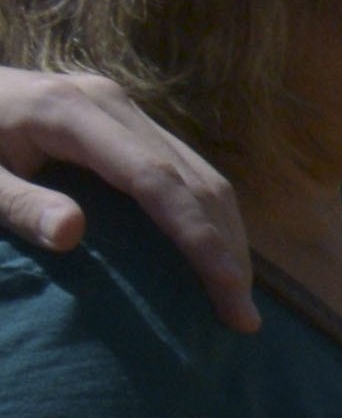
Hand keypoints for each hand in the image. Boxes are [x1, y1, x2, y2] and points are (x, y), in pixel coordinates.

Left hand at [0, 69, 248, 330]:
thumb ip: (16, 203)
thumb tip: (71, 233)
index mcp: (73, 112)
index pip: (157, 179)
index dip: (198, 237)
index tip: (227, 292)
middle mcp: (112, 103)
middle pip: (193, 177)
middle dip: (226, 248)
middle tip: (242, 315)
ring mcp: (122, 109)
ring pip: (199, 172)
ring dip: (226, 235)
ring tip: (236, 295)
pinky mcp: (125, 121)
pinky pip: (183, 168)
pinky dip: (206, 217)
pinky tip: (211, 255)